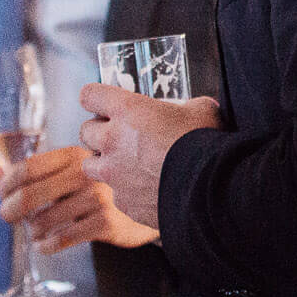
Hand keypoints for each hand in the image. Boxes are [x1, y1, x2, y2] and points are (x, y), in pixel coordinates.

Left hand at [0, 145, 157, 251]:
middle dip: (9, 211)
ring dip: (32, 231)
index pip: (25, 168)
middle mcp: (84, 172)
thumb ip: (34, 168)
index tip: (2, 194)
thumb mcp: (74, 165)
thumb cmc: (106, 181)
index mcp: (73, 154)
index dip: (5, 184)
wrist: (156, 193)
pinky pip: (62, 239)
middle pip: (28, 196)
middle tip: (8, 217)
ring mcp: (96, 198)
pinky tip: (46, 244)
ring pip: (43, 222)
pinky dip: (47, 245)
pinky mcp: (106, 222)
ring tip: (36, 231)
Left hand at [78, 86, 222, 231]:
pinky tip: (147, 187)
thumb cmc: (207, 144)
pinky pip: (116, 193)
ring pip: (90, 165)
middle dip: (100, 132)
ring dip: (104, 161)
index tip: (104, 102)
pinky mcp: (124, 202)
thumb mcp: (201, 110)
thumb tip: (192, 110)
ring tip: (126, 163)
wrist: (212, 190)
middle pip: (85, 131)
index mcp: (128, 110)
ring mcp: (114, 174)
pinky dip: (126, 189)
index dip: (96, 97)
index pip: (90, 95)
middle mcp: (113, 141)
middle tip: (119, 134)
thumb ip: (185, 107)